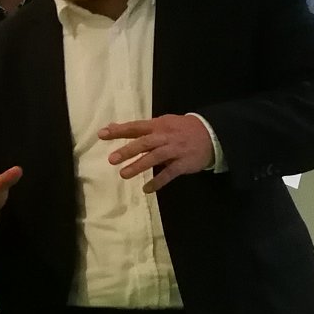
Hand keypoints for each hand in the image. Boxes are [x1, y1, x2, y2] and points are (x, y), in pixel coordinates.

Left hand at [100, 115, 214, 192]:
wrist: (211, 134)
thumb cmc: (181, 129)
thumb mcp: (162, 123)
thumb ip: (139, 129)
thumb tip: (112, 128)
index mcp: (158, 125)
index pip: (135, 127)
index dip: (119, 130)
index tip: (102, 134)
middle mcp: (165, 137)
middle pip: (145, 143)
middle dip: (128, 150)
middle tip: (112, 159)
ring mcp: (175, 150)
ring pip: (155, 157)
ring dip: (139, 166)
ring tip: (124, 174)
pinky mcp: (183, 163)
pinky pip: (169, 173)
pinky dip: (158, 181)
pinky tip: (147, 189)